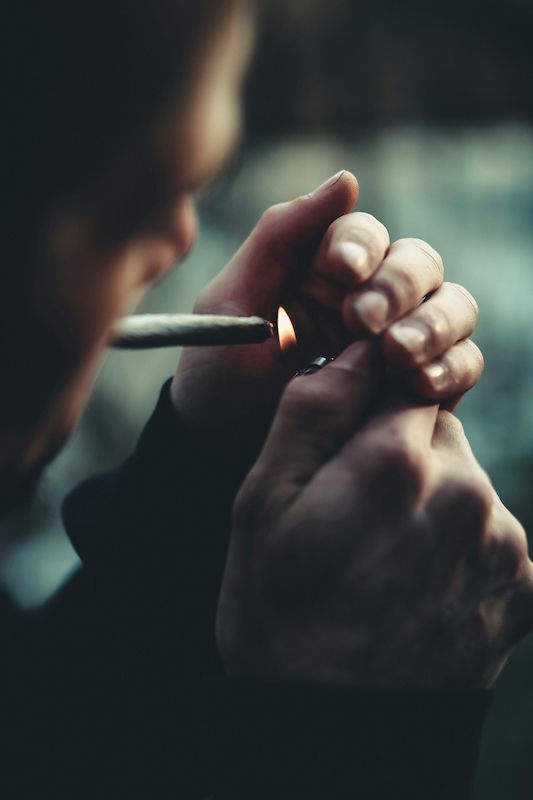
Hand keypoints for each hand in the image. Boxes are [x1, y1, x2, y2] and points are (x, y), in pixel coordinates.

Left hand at [171, 172, 482, 469]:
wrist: (222, 453)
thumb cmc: (219, 374)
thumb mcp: (233, 300)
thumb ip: (280, 235)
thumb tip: (348, 180)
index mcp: (326, 270)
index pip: (366, 235)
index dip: (360, 245)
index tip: (341, 270)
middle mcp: (371, 298)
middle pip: (419, 264)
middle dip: (397, 287)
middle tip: (363, 321)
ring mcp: (399, 342)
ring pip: (453, 306)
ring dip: (433, 323)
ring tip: (396, 353)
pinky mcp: (419, 388)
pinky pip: (462, 364)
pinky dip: (453, 366)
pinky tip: (419, 381)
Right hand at [217, 342, 532, 688]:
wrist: (336, 734)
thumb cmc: (283, 618)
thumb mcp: (262, 507)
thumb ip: (312, 413)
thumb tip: (357, 350)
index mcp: (395, 461)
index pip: (401, 377)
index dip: (366, 412)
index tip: (343, 453)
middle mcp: (466, 490)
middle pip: (435, 429)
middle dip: (396, 454)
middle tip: (352, 518)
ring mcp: (502, 541)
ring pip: (463, 479)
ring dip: (429, 500)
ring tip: (381, 561)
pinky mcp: (524, 585)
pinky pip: (488, 529)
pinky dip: (456, 543)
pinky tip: (415, 586)